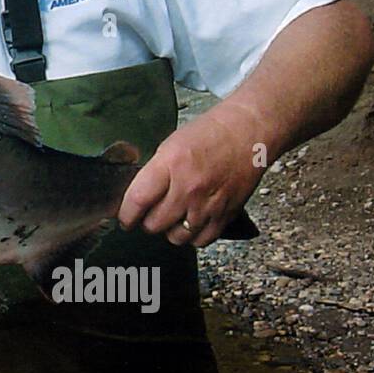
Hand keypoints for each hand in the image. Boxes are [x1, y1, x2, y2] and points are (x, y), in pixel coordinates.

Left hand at [117, 103, 266, 247]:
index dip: (126, 215)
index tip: (124, 218)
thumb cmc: (209, 133)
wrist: (249, 132)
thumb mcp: (170, 145)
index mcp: (170, 165)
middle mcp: (188, 188)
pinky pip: (201, 240)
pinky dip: (193, 236)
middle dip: (147, 222)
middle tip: (148, 214)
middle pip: (155, 224)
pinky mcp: (226, 214)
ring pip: (177, 237)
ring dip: (169, 230)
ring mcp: (209, 204)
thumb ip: (153, 172)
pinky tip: (191, 222)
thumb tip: (136, 197)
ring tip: (171, 218)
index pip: (137, 201)